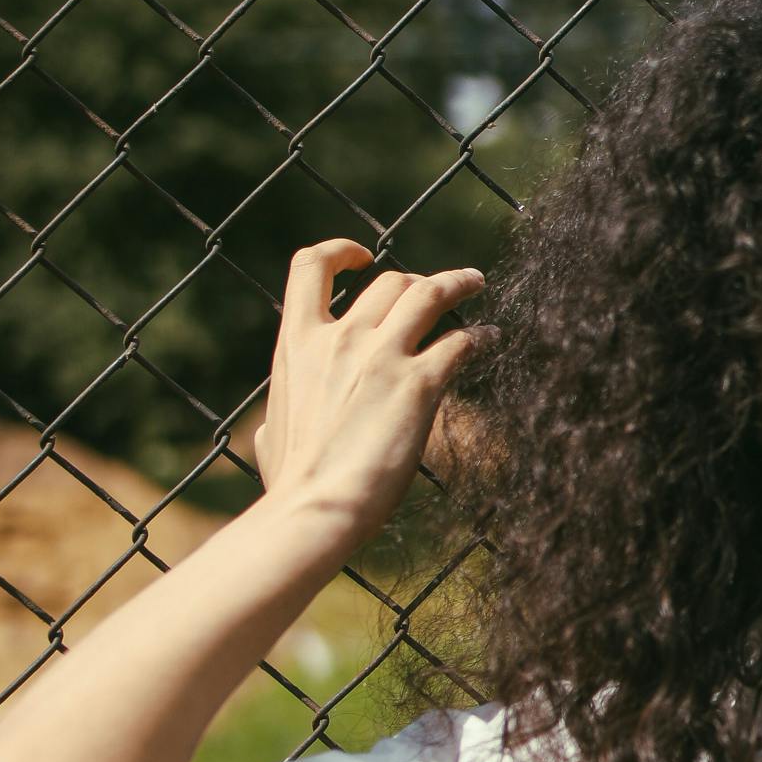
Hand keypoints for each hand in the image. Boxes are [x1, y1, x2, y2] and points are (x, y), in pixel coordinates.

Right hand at [252, 240, 494, 545]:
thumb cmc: (291, 484)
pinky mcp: (419, 384)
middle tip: (435, 294)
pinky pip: (460, 341)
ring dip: (457, 283)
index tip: (362, 257)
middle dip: (416, 281)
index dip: (339, 251)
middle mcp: (341, 338)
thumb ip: (276, 418)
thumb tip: (269, 429)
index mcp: (297, 344)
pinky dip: (480, 335)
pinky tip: (491, 339)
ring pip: (429, 292)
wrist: (315, 510)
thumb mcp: (270, 436)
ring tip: (475, 283)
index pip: (309, 266)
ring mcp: (382, 356)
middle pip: (389, 281)